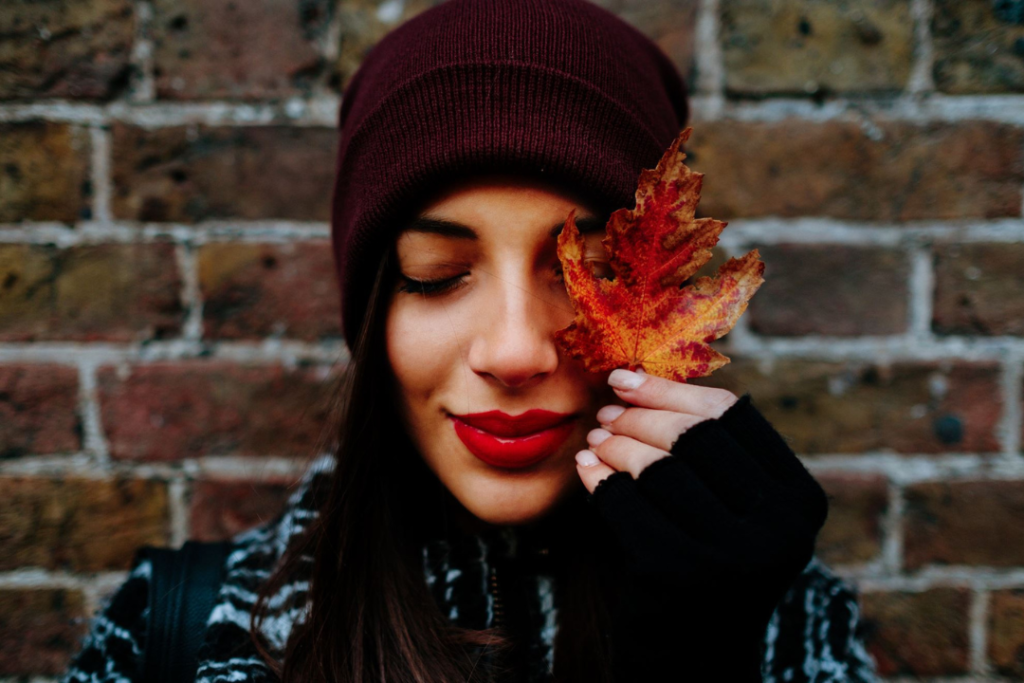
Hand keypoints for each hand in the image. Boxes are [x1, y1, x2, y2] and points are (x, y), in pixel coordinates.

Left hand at [574, 368, 827, 680]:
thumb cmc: (709, 563)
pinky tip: (586, 468)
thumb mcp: (735, 509)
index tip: (626, 376)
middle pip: (693, 434)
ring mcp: (733, 556)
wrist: (695, 656)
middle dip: (639, 413)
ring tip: (596, 438)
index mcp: (802, 500)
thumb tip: (639, 374)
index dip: (672, 388)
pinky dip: (599, 478)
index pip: (732, 415)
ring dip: (615, 443)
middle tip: (605, 410)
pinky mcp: (679, 576)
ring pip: (657, 465)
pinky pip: (625, 503)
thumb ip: (713, 452)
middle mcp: (781, 528)